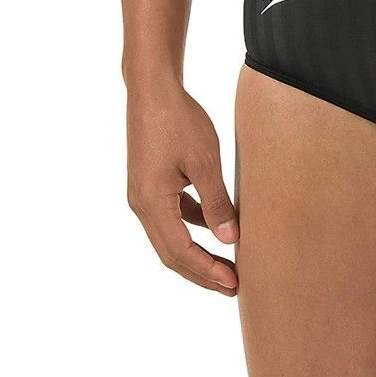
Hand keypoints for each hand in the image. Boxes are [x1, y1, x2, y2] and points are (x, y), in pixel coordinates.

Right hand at [126, 84, 238, 295]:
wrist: (152, 90)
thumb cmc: (178, 121)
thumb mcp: (205, 162)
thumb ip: (216, 203)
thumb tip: (229, 239)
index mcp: (151, 202)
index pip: (180, 251)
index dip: (207, 271)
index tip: (233, 282)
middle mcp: (142, 204)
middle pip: (171, 253)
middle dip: (202, 272)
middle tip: (232, 286)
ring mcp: (143, 195)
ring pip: (171, 237)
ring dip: (198, 253)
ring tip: (227, 265)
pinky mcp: (150, 184)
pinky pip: (172, 217)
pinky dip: (193, 228)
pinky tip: (216, 229)